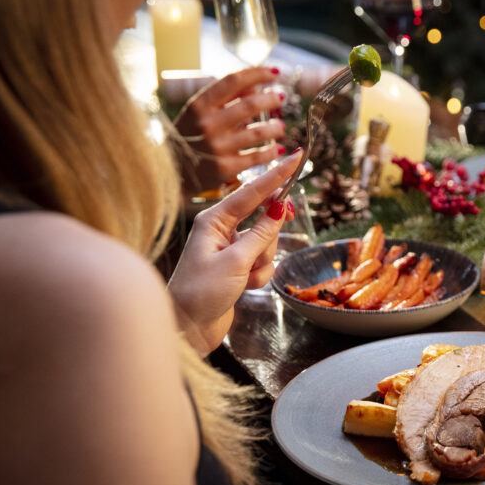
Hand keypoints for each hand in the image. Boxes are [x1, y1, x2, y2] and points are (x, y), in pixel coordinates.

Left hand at [168, 150, 300, 354]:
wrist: (188, 328)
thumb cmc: (201, 292)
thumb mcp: (235, 261)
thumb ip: (262, 234)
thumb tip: (280, 208)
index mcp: (214, 220)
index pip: (252, 192)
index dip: (277, 175)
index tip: (296, 156)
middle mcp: (221, 230)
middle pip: (263, 217)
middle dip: (270, 235)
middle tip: (272, 240)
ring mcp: (230, 249)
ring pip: (266, 243)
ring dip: (263, 261)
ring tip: (245, 278)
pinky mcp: (237, 267)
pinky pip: (263, 262)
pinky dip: (259, 275)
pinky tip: (244, 288)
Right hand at [173, 67, 286, 196]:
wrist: (171, 171)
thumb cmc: (189, 135)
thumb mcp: (199, 112)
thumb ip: (226, 98)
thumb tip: (255, 85)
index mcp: (200, 105)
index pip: (233, 81)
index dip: (257, 73)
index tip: (275, 72)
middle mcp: (208, 124)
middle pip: (250, 105)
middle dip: (271, 99)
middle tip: (279, 98)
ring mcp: (217, 147)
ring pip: (258, 133)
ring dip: (275, 128)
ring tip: (280, 127)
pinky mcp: (225, 168)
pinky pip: (257, 157)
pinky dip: (272, 152)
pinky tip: (278, 149)